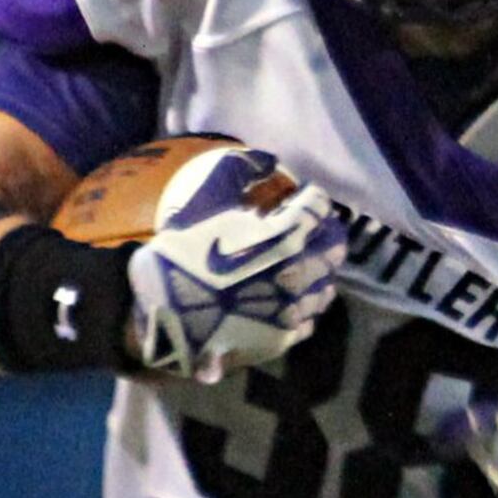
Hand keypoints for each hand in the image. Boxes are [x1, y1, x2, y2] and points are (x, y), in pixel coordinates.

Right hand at [129, 171, 345, 384]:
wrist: (163, 314)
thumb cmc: (183, 252)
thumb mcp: (205, 198)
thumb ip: (238, 169)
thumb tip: (266, 159)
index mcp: (286, 235)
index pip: (318, 207)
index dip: (312, 197)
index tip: (304, 195)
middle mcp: (300, 273)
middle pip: (333, 249)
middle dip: (327, 234)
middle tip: (317, 229)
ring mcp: (294, 309)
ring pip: (326, 287)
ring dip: (322, 272)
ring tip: (311, 265)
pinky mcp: (283, 338)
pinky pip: (310, 320)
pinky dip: (308, 305)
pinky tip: (296, 299)